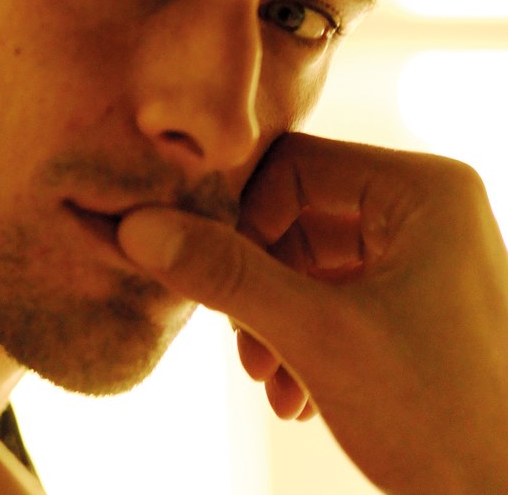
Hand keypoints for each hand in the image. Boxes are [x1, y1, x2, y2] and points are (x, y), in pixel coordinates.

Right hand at [117, 134, 507, 493]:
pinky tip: (296, 396)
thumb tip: (138, 225)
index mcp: (423, 189)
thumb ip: (226, 274)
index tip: (219, 284)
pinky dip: (307, 337)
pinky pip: (339, 293)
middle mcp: (428, 207)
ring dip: (276, 319)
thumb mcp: (319, 337)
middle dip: (261, 284)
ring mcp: (426, 254)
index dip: (245, 220)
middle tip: (243, 348)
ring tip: (269, 382)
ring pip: (312, 259)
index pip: (295, 164)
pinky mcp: (419, 298)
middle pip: (300, 214)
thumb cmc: (443, 418)